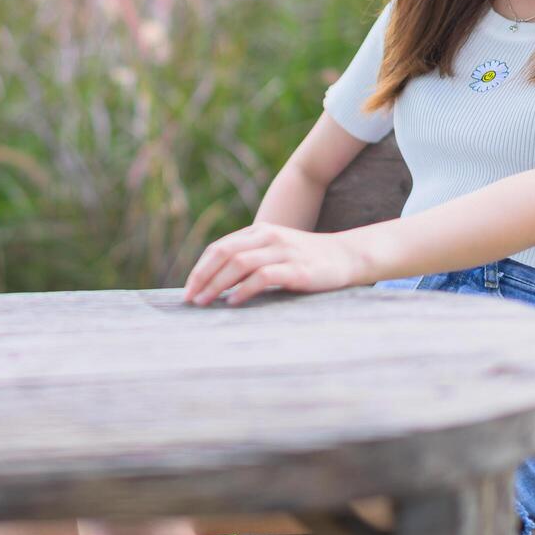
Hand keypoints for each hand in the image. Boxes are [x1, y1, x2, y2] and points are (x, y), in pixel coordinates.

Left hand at [180, 222, 370, 306]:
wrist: (345, 256)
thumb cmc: (304, 259)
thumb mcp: (274, 251)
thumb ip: (249, 259)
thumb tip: (215, 282)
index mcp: (258, 232)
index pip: (219, 248)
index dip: (200, 268)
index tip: (189, 290)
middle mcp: (268, 237)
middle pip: (224, 254)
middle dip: (202, 277)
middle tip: (190, 299)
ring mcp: (283, 251)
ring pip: (239, 264)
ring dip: (217, 284)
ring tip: (205, 302)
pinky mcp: (297, 269)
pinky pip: (263, 277)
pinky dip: (244, 290)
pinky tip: (234, 302)